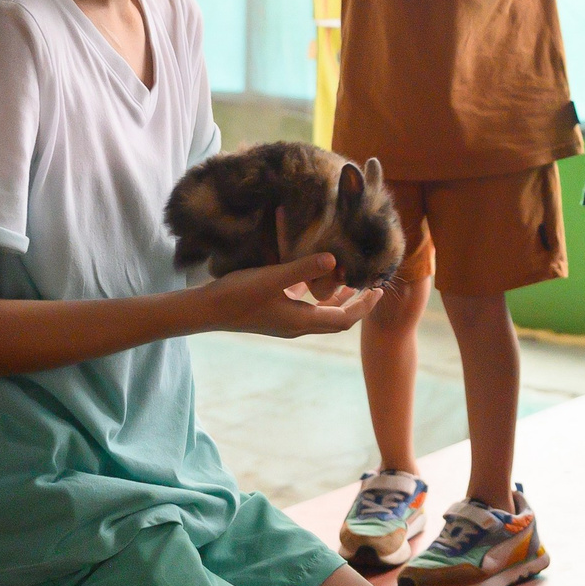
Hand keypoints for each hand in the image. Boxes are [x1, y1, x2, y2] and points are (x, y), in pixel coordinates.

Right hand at [203, 253, 380, 338]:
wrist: (206, 311)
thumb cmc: (239, 295)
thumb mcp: (273, 278)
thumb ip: (303, 267)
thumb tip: (334, 259)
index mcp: (302, 321)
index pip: (345, 319)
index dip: (364, 306)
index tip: (378, 289)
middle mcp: (297, 326)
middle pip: (336, 320)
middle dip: (356, 304)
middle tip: (369, 285)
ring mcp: (284, 322)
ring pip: (320, 315)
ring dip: (336, 300)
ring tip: (348, 280)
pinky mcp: (274, 315)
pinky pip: (304, 309)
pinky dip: (316, 297)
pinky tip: (311, 278)